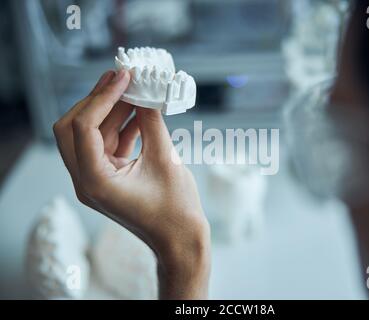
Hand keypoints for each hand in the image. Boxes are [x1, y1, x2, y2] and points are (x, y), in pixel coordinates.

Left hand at [53, 70, 209, 298]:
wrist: (180, 239)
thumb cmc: (176, 209)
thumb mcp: (165, 158)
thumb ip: (151, 121)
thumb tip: (145, 92)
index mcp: (94, 181)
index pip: (83, 127)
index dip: (103, 96)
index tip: (124, 76)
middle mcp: (86, 180)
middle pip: (73, 128)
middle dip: (96, 100)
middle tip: (121, 77)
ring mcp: (95, 180)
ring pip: (91, 134)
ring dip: (111, 110)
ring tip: (135, 89)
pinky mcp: (107, 178)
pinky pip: (107, 145)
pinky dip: (121, 126)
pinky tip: (141, 111)